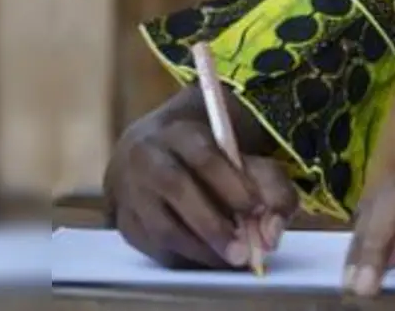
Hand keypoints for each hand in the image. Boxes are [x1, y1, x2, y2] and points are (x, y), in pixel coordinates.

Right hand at [104, 112, 298, 269]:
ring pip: (159, 225)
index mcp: (180, 133)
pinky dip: (181, 258)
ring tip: (228, 260)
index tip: (256, 209)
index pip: (204, 156)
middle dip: (212, 225)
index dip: (232, 185)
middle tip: (243, 253)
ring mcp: (128, 190)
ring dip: (198, 249)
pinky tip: (206, 258)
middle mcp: (147, 157)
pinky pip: (150, 246)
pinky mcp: (122, 220)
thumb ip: (271, 187)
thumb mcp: (246, 158)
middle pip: (176, 189)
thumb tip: (272, 232)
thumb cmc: (212, 158)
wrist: (156, 151)